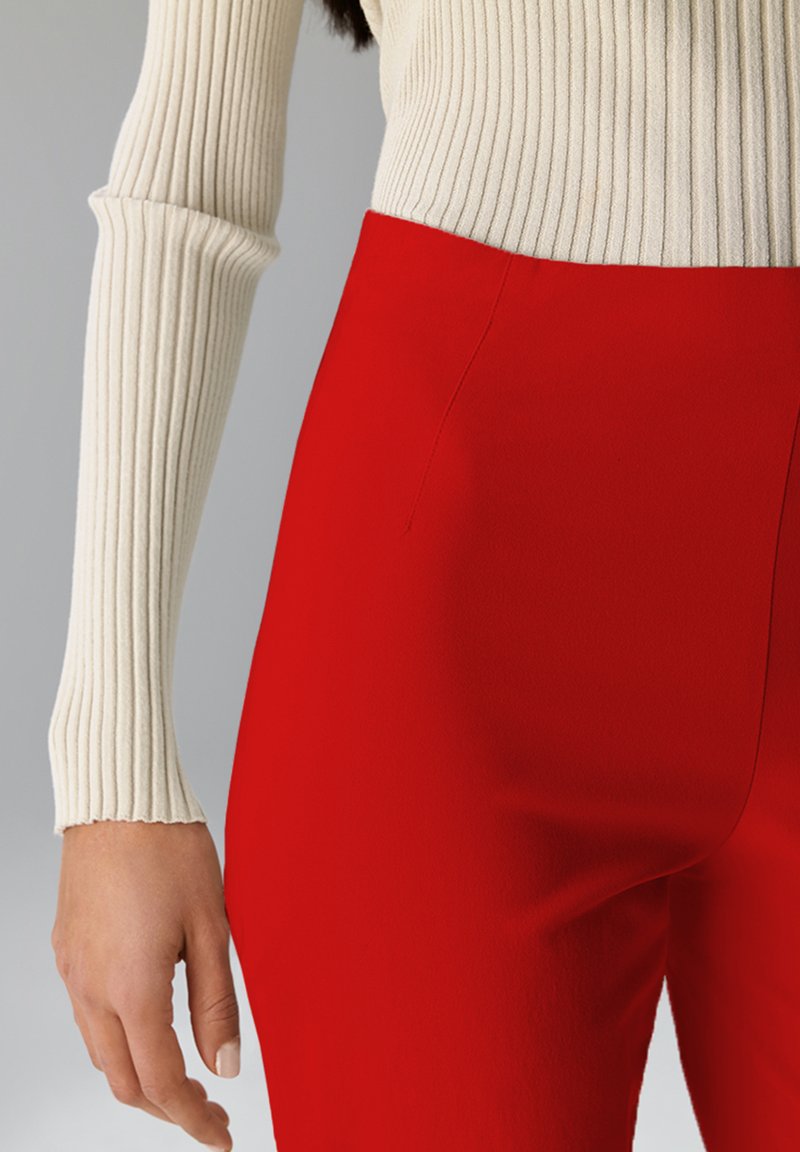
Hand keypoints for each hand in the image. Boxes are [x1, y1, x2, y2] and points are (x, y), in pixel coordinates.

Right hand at [51, 819, 238, 1149]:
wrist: (119, 797)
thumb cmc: (169, 849)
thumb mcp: (212, 927)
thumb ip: (217, 1003)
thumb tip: (226, 1065)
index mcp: (133, 989)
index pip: (163, 1083)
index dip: (194, 1119)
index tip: (222, 1136)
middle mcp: (92, 989)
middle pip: (125, 1081)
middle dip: (169, 1107)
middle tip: (211, 1109)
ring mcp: (74, 970)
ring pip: (102, 1053)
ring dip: (142, 1076)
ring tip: (187, 1072)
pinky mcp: (67, 950)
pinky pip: (88, 1016)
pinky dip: (119, 1041)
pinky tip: (150, 1025)